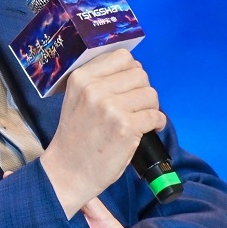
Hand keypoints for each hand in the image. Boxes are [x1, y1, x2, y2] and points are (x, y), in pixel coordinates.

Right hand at [40, 49, 165, 216]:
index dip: (131, 72)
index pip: (122, 57)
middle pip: (140, 74)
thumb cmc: (75, 135)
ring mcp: (111, 107)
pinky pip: (156, 115)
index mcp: (82, 77)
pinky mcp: (126, 127)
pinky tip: (148, 129)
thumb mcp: (76, 99)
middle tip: (136, 106)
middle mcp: (95, 88)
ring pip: (150, 94)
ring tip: (141, 118)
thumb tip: (132, 68)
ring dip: (151, 107)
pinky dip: (157, 123)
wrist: (68, 170)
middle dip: (142, 90)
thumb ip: (97, 81)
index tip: (129, 87)